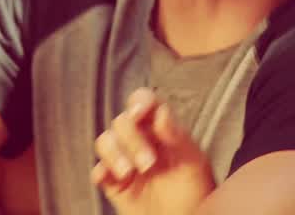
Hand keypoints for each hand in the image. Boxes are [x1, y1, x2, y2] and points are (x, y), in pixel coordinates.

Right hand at [92, 89, 215, 214]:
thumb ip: (178, 137)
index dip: (139, 101)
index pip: (145, 102)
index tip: (140, 112)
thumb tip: (161, 113)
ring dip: (115, 154)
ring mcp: (125, 160)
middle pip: (122, 122)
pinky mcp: (114, 182)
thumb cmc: (195, 192)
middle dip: (133, 141)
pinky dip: (101, 171)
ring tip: (130, 173)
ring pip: (105, 141)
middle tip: (149, 164)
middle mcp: (140, 140)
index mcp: (161, 129)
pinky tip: (115, 179)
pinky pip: (98, 170)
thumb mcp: (193, 162)